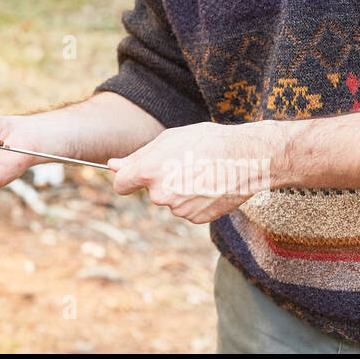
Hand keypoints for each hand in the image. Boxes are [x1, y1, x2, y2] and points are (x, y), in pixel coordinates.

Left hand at [107, 120, 276, 223]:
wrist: (246, 158)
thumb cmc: (207, 142)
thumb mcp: (169, 139)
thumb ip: (138, 156)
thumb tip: (113, 165)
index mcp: (149, 172)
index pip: (121, 185)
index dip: (127, 179)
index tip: (133, 176)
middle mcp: (161, 195)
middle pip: (151, 192)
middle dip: (161, 181)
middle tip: (184, 163)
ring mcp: (179, 210)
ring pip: (171, 201)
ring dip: (180, 191)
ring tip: (201, 172)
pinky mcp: (197, 219)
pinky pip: (187, 209)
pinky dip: (195, 200)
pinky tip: (209, 185)